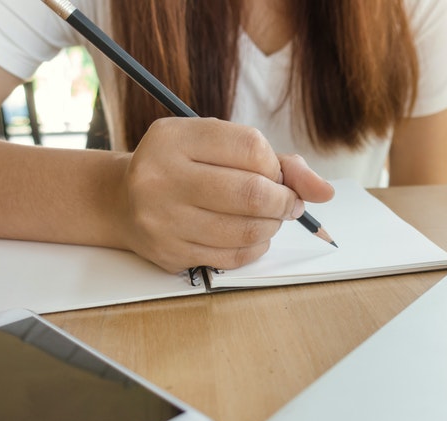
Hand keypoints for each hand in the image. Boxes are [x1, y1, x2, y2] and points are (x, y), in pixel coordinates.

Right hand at [114, 117, 333, 272]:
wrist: (123, 201)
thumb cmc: (184, 167)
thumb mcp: (218, 146)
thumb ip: (276, 161)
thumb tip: (323, 191)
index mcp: (175, 137)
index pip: (252, 148)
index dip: (277, 166)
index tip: (277, 174)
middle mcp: (161, 176)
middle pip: (253, 194)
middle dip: (284, 201)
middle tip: (287, 203)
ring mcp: (162, 219)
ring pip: (247, 230)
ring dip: (272, 225)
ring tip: (268, 217)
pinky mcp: (169, 253)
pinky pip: (233, 257)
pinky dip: (254, 246)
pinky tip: (249, 234)